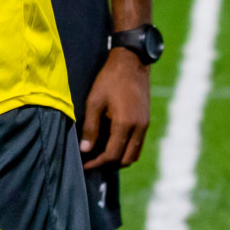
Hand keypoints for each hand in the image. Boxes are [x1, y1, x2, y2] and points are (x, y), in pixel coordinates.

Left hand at [79, 47, 150, 169]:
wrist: (132, 63)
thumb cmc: (109, 80)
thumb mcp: (94, 101)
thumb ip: (90, 127)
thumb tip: (85, 150)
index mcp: (126, 124)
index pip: (112, 154)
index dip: (97, 163)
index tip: (83, 166)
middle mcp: (139, 128)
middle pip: (126, 159)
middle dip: (108, 164)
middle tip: (91, 162)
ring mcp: (145, 125)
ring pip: (134, 154)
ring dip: (119, 159)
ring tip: (99, 156)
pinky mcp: (146, 121)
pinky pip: (138, 144)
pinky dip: (126, 149)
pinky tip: (111, 144)